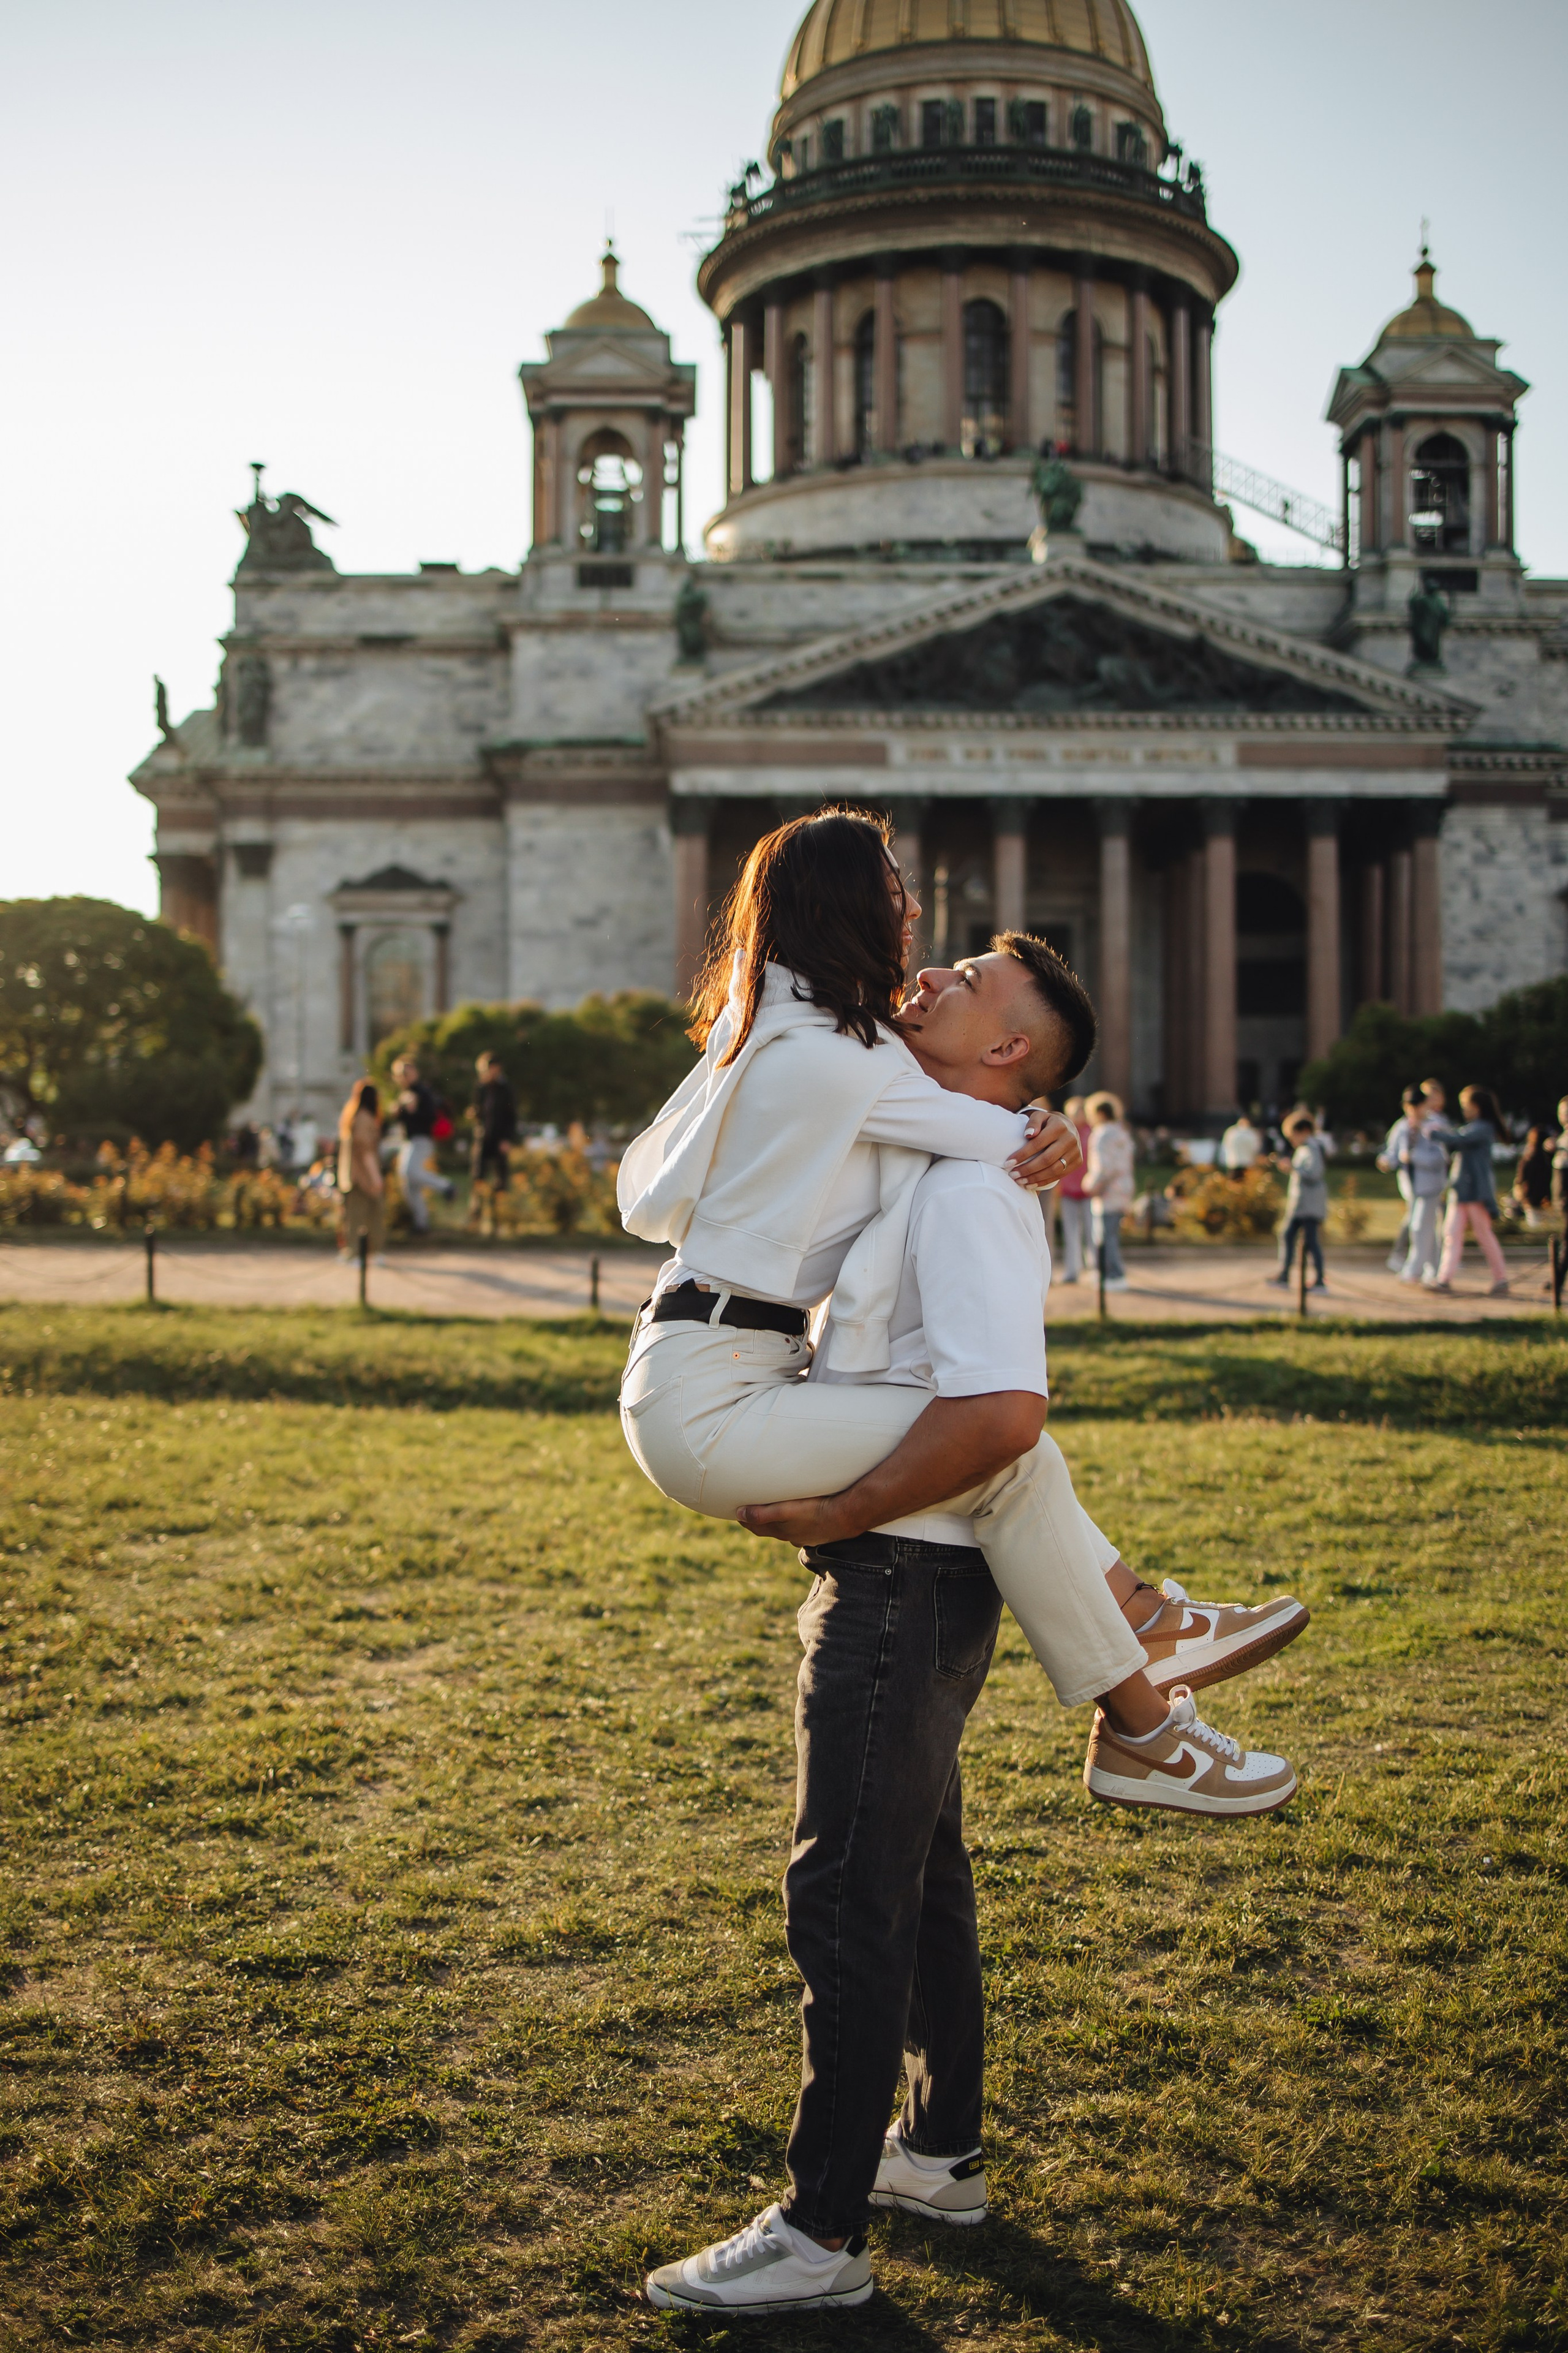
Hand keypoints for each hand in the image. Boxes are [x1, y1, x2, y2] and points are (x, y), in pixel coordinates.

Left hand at [736, 1496, 858, 1546]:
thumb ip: (764, 1513)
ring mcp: (805, 1535)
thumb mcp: (787, 1510)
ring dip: (775, 1521)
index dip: (744, 1518)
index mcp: (781, 1531)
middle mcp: (791, 1536)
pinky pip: (799, 1527)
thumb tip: (740, 1514)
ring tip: (771, 1510)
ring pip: (784, 1529)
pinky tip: (797, 1517)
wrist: (848, 1516)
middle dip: (757, 1519)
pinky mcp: (817, 1531)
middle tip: (748, 1508)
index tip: (735, 1509)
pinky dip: (792, 1522)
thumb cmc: (817, 1510)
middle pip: (768, 1528)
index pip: (756, 1526)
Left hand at [1009, 1108, 1081, 1190]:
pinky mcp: (1077, 1162)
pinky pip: (1059, 1175)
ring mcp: (1076, 1152)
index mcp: (1059, 1126)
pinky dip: (1044, 1181)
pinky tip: (1030, 1184)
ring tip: (1019, 1181)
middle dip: (1027, 1169)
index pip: (1038, 1144)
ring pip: (1054, 1170)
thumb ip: (1033, 1123)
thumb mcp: (1039, 1117)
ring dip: (1035, 1178)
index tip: (1008, 1163)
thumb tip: (1028, 1135)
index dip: (1022, 1155)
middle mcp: (1070, 1139)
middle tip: (1012, 1175)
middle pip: (1047, 1159)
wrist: (1067, 1127)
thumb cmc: (1047, 1123)